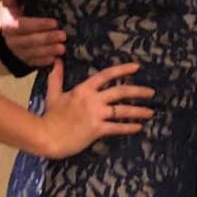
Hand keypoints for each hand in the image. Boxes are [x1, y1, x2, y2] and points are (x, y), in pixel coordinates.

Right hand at [0, 0, 64, 69]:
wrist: (13, 35)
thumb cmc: (18, 15)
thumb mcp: (14, 6)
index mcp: (9, 24)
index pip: (22, 25)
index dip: (38, 24)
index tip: (55, 22)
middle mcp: (11, 40)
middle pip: (30, 41)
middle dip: (47, 38)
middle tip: (63, 35)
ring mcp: (18, 52)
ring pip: (33, 53)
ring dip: (49, 51)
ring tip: (62, 48)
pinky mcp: (25, 61)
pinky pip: (35, 63)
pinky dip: (45, 61)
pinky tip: (55, 59)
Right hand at [38, 60, 152, 156]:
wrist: (45, 136)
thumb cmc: (50, 116)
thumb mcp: (53, 93)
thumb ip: (57, 77)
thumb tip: (57, 61)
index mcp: (83, 89)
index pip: (106, 75)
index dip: (123, 70)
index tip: (137, 67)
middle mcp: (92, 100)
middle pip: (120, 92)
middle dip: (138, 91)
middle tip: (151, 92)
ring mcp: (95, 114)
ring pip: (122, 110)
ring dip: (139, 111)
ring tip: (150, 112)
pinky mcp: (97, 129)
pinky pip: (117, 127)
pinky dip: (129, 127)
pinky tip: (139, 127)